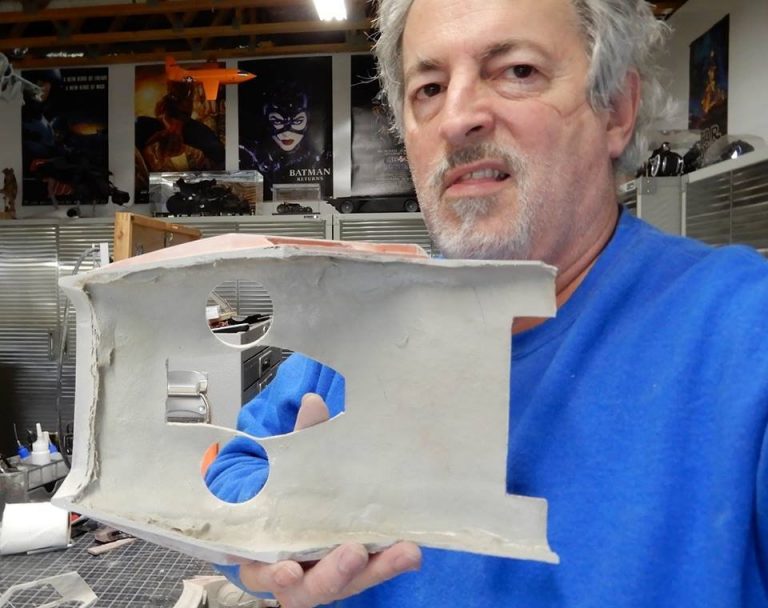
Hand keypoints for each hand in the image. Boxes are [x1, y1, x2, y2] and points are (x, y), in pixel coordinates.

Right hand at [238, 393, 421, 607]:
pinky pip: (372, 574)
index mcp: (264, 554)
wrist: (295, 515)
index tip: (286, 569)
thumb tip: (314, 402)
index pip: (266, 570)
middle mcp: (293, 574)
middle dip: (333, 573)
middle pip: (310, 587)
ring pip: (346, 584)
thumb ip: (300, 440)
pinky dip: (390, 564)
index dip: (275, 574)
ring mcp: (326, 576)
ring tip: (402, 553)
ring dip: (375, 570)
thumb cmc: (281, 499)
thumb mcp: (285, 471)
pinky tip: (410, 552)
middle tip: (354, 553)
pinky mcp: (355, 573)